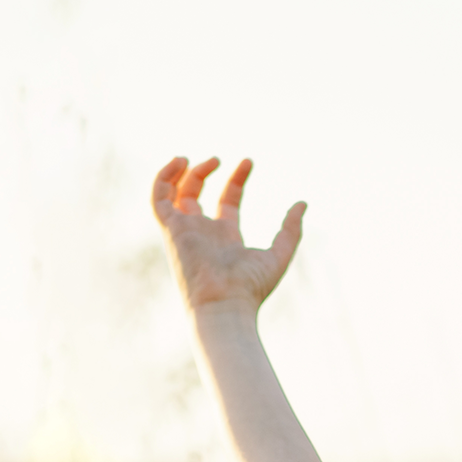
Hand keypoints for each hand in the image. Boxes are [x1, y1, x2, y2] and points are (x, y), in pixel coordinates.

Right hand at [152, 157, 305, 313]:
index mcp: (227, 238)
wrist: (225, 304)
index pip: (228, 201)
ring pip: (174, 194)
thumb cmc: (250, 287)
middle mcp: (203, 232)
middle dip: (205, 172)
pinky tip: (178, 161)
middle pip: (198, 195)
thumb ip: (291, 229)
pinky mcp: (172, 229)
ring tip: (189, 157)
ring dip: (180, 172)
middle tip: (219, 158)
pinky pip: (158, 198)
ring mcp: (186, 230)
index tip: (249, 161)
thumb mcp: (279, 254)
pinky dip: (164, 177)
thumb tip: (303, 203)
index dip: (237, 179)